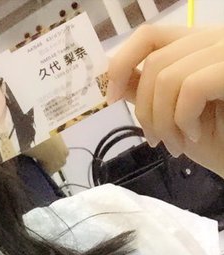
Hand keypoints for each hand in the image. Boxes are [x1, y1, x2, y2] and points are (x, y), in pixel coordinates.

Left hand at [107, 25, 223, 177]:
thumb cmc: (214, 138)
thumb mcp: (170, 113)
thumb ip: (147, 90)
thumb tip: (114, 80)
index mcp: (194, 46)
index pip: (148, 36)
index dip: (122, 64)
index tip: (112, 98)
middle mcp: (211, 40)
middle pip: (154, 63)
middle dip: (146, 111)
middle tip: (156, 141)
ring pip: (168, 78)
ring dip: (164, 123)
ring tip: (176, 145)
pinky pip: (192, 88)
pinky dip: (183, 119)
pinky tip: (194, 135)